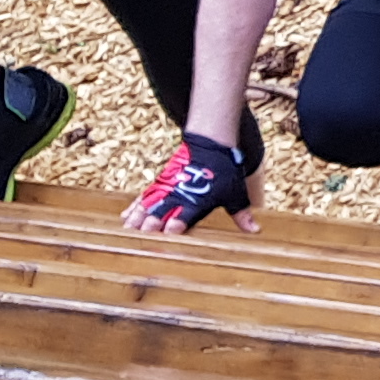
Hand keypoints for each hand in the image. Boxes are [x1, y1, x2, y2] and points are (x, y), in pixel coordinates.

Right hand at [123, 130, 259, 235]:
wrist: (210, 143)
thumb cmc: (224, 171)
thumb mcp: (235, 193)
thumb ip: (242, 214)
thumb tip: (255, 230)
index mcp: (197, 201)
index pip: (184, 216)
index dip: (176, 225)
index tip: (169, 232)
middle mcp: (179, 195)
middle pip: (162, 212)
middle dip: (152, 224)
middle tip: (142, 236)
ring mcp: (167, 189)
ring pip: (148, 206)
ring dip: (137, 219)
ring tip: (127, 232)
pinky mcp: (160, 183)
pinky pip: (143, 197)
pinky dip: (134, 207)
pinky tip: (125, 218)